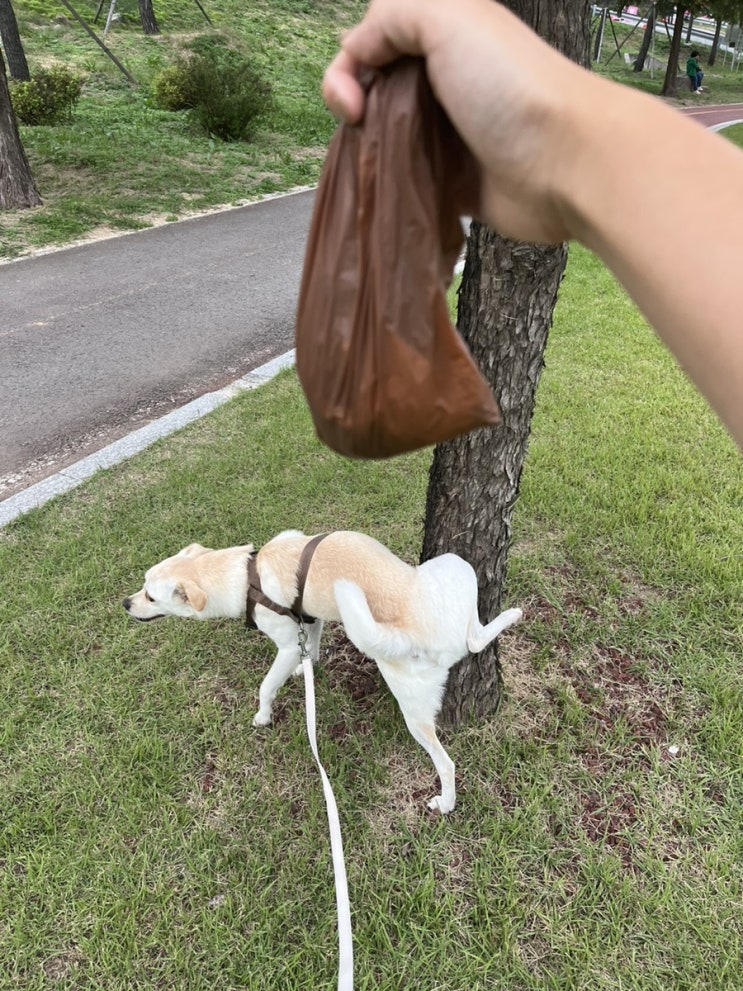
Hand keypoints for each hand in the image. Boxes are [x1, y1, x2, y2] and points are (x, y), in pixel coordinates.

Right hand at [323, 0, 588, 242]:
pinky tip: (389, 190)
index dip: (349, 67)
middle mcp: (443, 80)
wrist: (566, 164)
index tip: (353, 103)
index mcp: (442, 34)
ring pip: (385, 138)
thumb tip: (356, 54)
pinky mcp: (454, 182)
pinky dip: (392, 186)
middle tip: (362, 132)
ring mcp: (448, 134)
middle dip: (354, 110)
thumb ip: (391, 17)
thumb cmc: (511, 87)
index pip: (372, 41)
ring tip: (374, 166)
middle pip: (374, 90)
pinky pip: (408, 181)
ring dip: (369, 151)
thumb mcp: (449, 17)